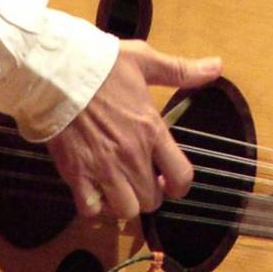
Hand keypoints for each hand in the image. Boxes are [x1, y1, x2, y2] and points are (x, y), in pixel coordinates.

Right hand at [47, 40, 221, 220]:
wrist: (55, 72)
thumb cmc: (101, 65)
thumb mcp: (145, 60)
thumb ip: (182, 70)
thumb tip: (218, 66)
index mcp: (152, 130)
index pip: (181, 176)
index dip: (179, 185)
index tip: (169, 179)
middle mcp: (131, 156)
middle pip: (152, 200)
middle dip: (150, 193)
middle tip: (140, 178)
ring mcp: (103, 168)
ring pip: (126, 211)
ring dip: (124, 202)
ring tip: (118, 187)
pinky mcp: (76, 175)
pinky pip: (91, 210)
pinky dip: (94, 206)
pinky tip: (94, 190)